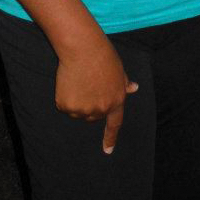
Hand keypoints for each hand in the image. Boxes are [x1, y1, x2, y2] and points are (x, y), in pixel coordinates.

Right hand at [55, 35, 137, 153]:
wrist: (83, 49)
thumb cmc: (103, 55)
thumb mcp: (119, 69)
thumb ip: (124, 83)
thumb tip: (134, 88)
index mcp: (116, 100)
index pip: (115, 123)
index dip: (111, 137)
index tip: (108, 150)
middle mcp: (101, 109)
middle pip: (93, 116)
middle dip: (91, 104)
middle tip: (88, 83)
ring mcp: (84, 109)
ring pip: (78, 111)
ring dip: (77, 101)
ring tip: (79, 79)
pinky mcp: (67, 106)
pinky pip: (65, 106)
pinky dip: (65, 96)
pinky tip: (69, 81)